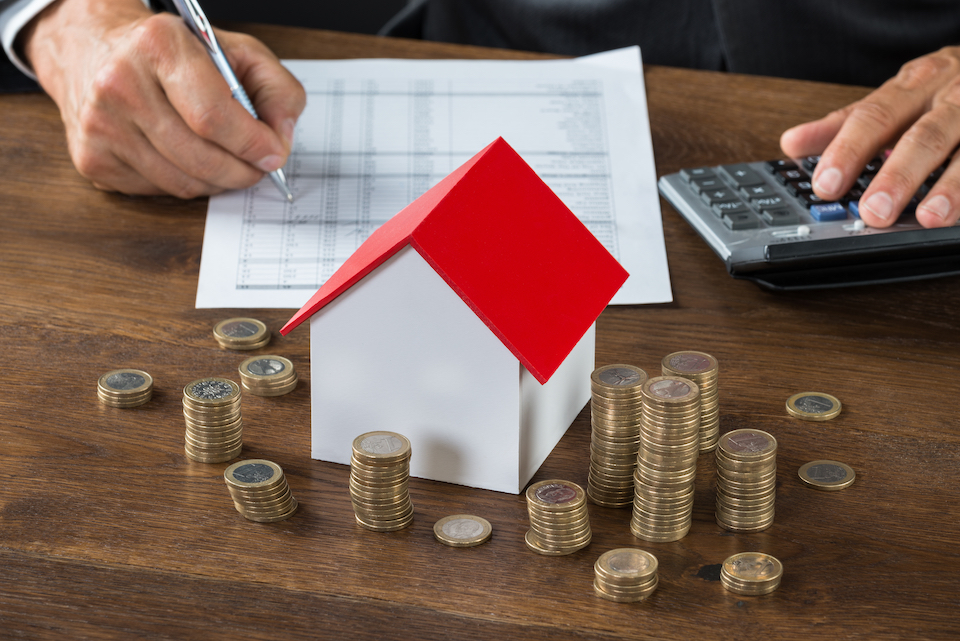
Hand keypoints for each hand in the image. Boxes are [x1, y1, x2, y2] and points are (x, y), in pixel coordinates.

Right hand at [21, 0, 305, 197]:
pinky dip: (186, 183)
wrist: (94, 48)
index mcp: (158, 46)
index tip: (274, 154)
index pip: (213, 116)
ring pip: (182, 183)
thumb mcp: (235, 50)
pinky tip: (188, 160)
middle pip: (201, 158)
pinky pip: (159, 191)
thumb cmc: (172, 53)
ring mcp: (101, 125)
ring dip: (217, 182)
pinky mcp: (93, 158)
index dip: (252, 144)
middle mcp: (120, 84)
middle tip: (258, 167)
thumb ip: (275, 88)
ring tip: (228, 164)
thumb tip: (282, 138)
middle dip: (243, 171)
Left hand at [780, 46, 959, 228]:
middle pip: (924, 136)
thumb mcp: (892, 98)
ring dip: (952, 187)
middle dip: (898, 176)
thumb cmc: (940, 88)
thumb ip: (844, 124)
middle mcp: (951, 98)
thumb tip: (791, 144)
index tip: (825, 184)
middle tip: (874, 212)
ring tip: (929, 218)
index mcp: (912, 87)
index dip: (849, 151)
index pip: (875, 117)